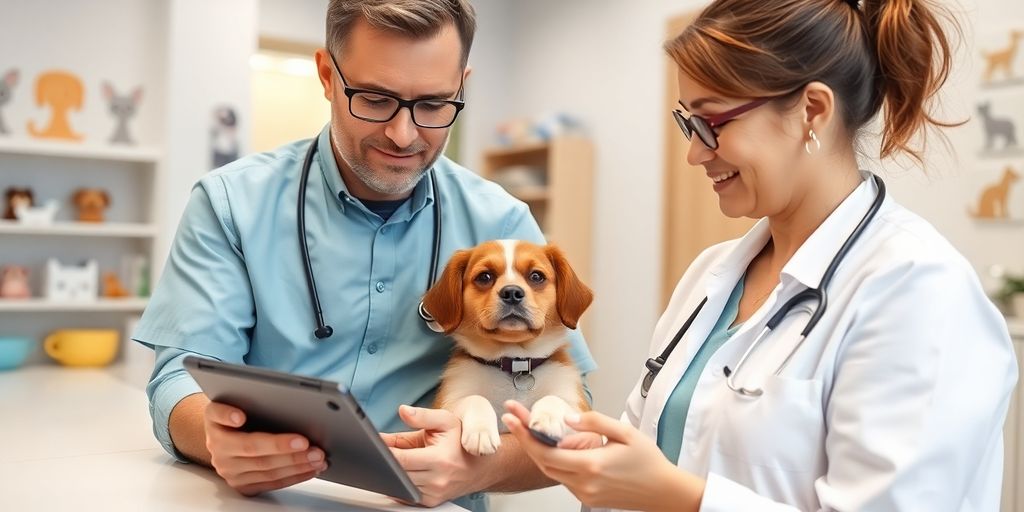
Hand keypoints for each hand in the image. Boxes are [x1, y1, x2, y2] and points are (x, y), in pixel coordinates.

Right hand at [203, 401, 326, 495]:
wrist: (227, 438)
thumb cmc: (240, 413)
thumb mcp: (236, 399)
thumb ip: (248, 394)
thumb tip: (278, 396)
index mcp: (214, 422)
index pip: (219, 417)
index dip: (228, 416)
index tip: (240, 416)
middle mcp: (218, 449)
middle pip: (251, 448)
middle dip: (282, 447)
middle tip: (308, 443)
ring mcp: (229, 470)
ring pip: (265, 470)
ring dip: (295, 464)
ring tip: (317, 456)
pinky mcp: (242, 485)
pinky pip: (271, 483)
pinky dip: (294, 476)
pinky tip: (311, 468)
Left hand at [382, 405, 477, 506]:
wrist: (482, 465)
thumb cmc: (462, 442)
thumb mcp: (445, 421)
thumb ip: (422, 416)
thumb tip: (403, 410)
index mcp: (440, 459)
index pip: (401, 460)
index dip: (386, 452)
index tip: (377, 445)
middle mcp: (438, 480)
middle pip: (398, 474)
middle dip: (387, 463)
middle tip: (382, 451)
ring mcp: (434, 494)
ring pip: (401, 486)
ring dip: (394, 474)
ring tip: (397, 460)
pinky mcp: (431, 502)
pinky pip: (406, 495)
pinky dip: (401, 484)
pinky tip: (404, 472)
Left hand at [502, 400, 703, 511]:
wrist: (663, 491)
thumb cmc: (648, 461)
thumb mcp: (624, 432)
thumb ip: (594, 422)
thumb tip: (567, 417)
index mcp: (591, 465)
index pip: (545, 452)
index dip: (525, 434)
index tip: (511, 416)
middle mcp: (584, 483)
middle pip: (542, 462)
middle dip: (525, 438)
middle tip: (513, 416)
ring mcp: (584, 493)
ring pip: (551, 471)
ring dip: (538, 450)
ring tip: (529, 427)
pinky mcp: (588, 498)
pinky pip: (563, 478)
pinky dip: (554, 461)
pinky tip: (553, 446)